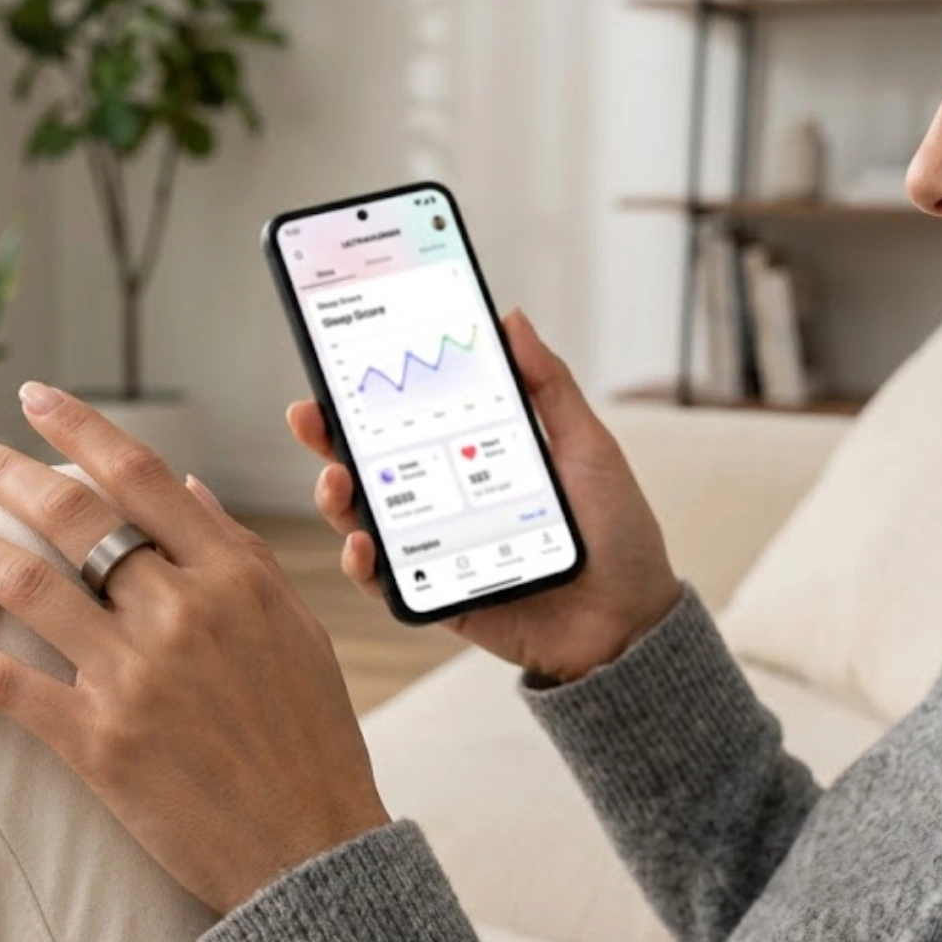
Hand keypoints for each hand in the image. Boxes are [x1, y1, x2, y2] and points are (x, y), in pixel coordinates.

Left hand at [0, 381, 392, 916]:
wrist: (311, 850)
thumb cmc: (310, 738)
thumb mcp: (295, 629)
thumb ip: (239, 553)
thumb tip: (188, 488)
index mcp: (233, 576)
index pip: (141, 477)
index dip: (78, 429)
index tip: (33, 398)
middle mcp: (181, 613)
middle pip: (72, 519)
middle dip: (4, 474)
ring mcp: (136, 677)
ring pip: (27, 587)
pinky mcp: (99, 743)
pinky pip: (8, 686)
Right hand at [286, 308, 682, 683]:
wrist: (631, 620)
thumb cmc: (615, 533)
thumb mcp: (585, 447)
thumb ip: (548, 387)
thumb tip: (511, 321)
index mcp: (472, 458)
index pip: (407, 419)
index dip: (366, 395)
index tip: (337, 364)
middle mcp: (443, 500)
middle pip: (369, 464)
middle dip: (328, 438)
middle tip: (309, 415)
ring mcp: (433, 548)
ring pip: (362, 519)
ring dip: (335, 497)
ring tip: (336, 479)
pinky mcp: (434, 595)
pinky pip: (382, 581)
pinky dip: (362, 563)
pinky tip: (363, 544)